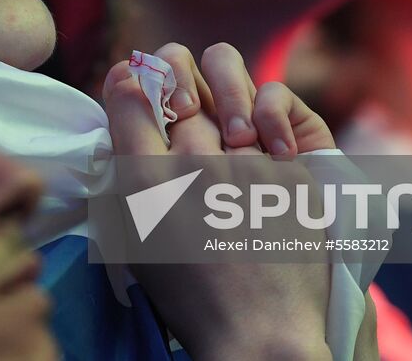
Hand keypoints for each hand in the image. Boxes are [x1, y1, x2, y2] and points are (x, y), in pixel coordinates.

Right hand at [103, 52, 333, 360]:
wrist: (260, 335)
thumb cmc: (190, 297)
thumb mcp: (135, 241)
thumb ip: (123, 182)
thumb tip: (123, 132)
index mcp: (145, 181)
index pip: (127, 91)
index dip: (128, 79)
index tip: (134, 85)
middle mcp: (192, 162)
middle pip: (176, 77)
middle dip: (173, 78)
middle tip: (181, 98)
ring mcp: (244, 162)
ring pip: (227, 85)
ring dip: (220, 92)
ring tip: (223, 116)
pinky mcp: (288, 168)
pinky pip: (271, 112)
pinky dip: (262, 120)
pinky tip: (257, 141)